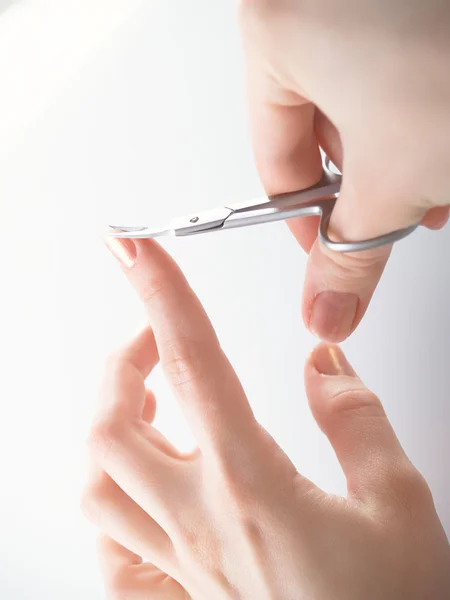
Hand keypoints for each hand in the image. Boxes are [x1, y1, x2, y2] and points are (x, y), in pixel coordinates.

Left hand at [82, 237, 449, 598]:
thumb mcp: (398, 503)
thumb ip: (356, 418)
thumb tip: (323, 361)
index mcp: (253, 487)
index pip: (193, 363)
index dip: (161, 294)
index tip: (136, 249)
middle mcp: (201, 523)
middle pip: (114, 422)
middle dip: (125, 358)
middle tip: (154, 336)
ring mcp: (181, 565)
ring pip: (99, 481)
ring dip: (111, 423)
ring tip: (146, 399)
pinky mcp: (181, 597)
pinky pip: (111, 551)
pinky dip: (111, 501)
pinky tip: (137, 483)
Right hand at [239, 0, 449, 341]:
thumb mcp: (396, 179)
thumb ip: (350, 254)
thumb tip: (324, 307)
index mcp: (275, 30)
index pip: (274, 162)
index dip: (307, 223)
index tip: (332, 252)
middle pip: (316, 130)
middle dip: (365, 184)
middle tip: (395, 208)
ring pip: (359, 96)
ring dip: (396, 147)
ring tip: (434, 164)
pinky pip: (389, 59)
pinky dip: (412, 102)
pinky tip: (441, 120)